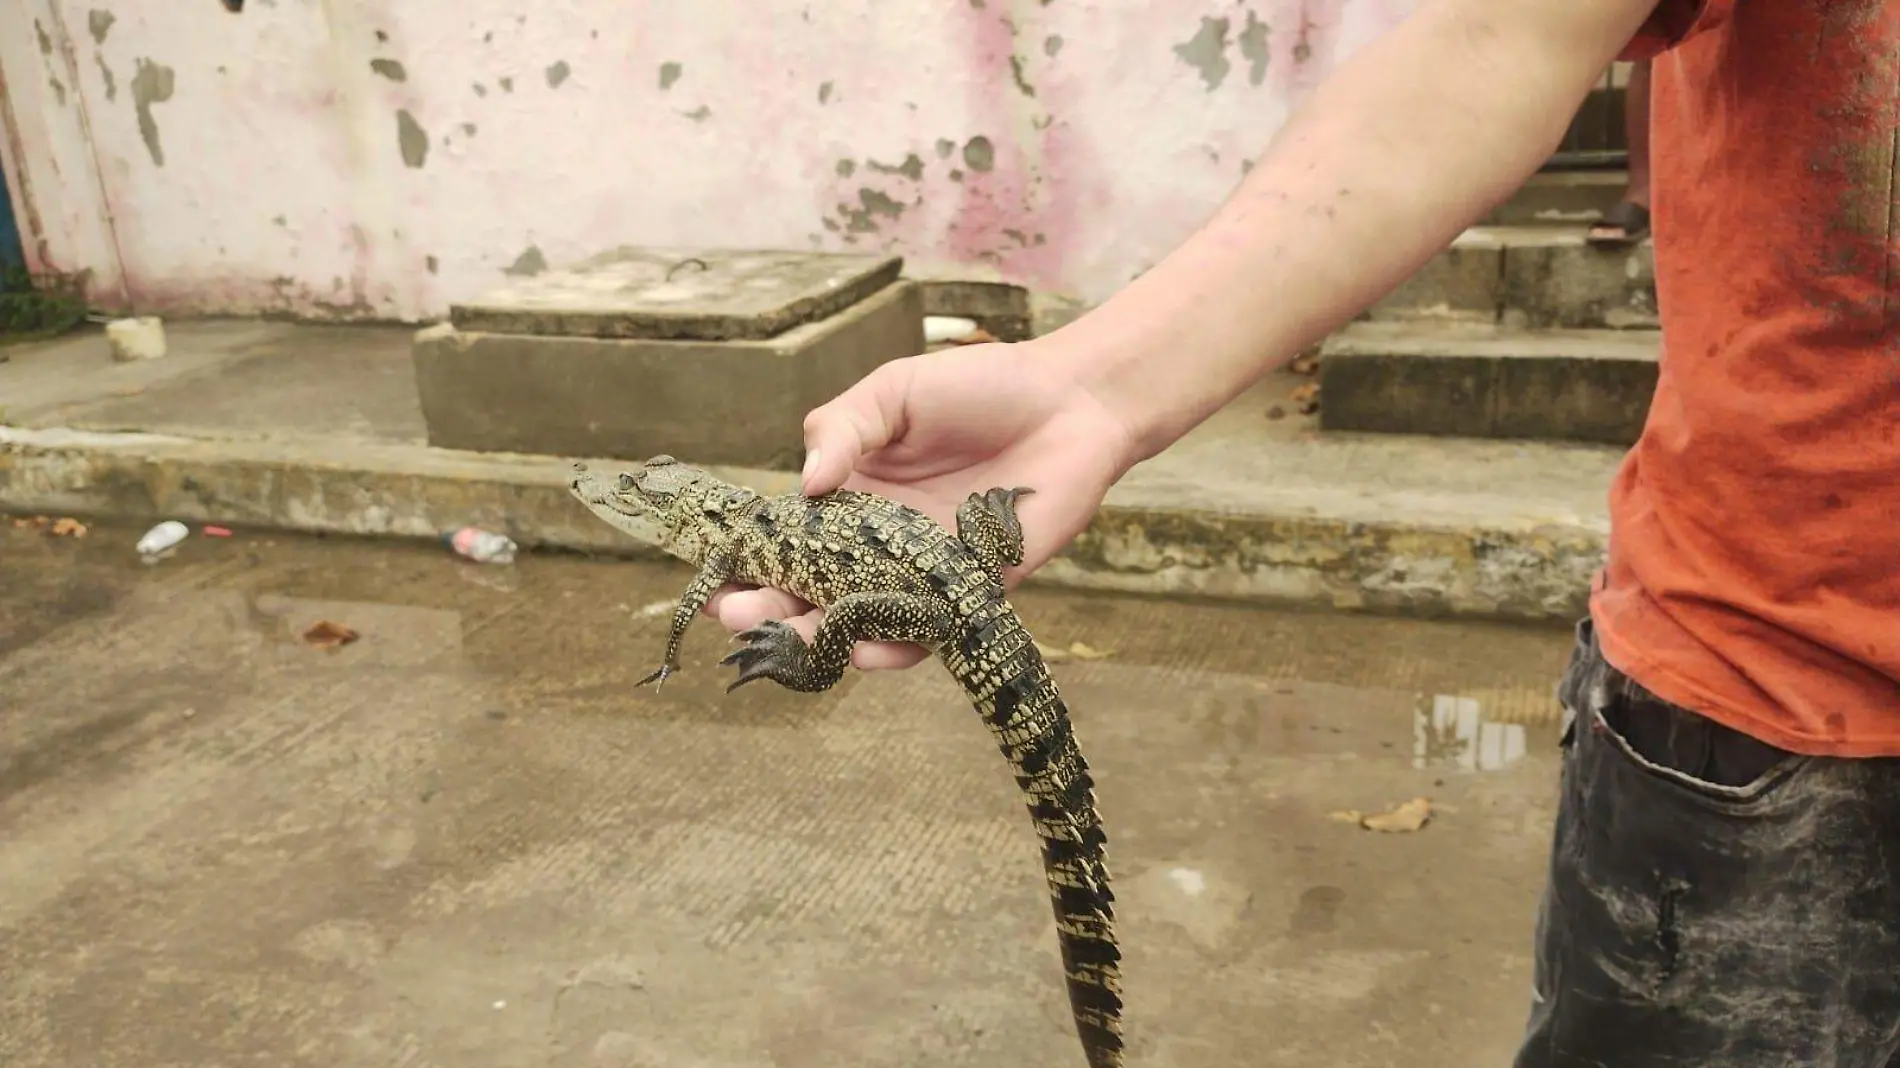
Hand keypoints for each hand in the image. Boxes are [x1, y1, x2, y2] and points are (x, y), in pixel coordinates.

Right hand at [706, 339, 1136, 670]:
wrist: (1072, 404)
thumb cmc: (980, 389)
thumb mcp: (895, 393)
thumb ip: (844, 429)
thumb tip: (805, 483)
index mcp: (849, 494)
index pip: (786, 536)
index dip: (747, 556)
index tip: (714, 570)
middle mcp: (877, 543)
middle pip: (810, 588)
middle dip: (767, 607)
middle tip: (733, 616)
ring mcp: (920, 574)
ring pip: (858, 620)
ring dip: (817, 637)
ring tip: (783, 640)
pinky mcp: (970, 595)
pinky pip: (924, 633)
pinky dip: (893, 647)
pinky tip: (864, 650)